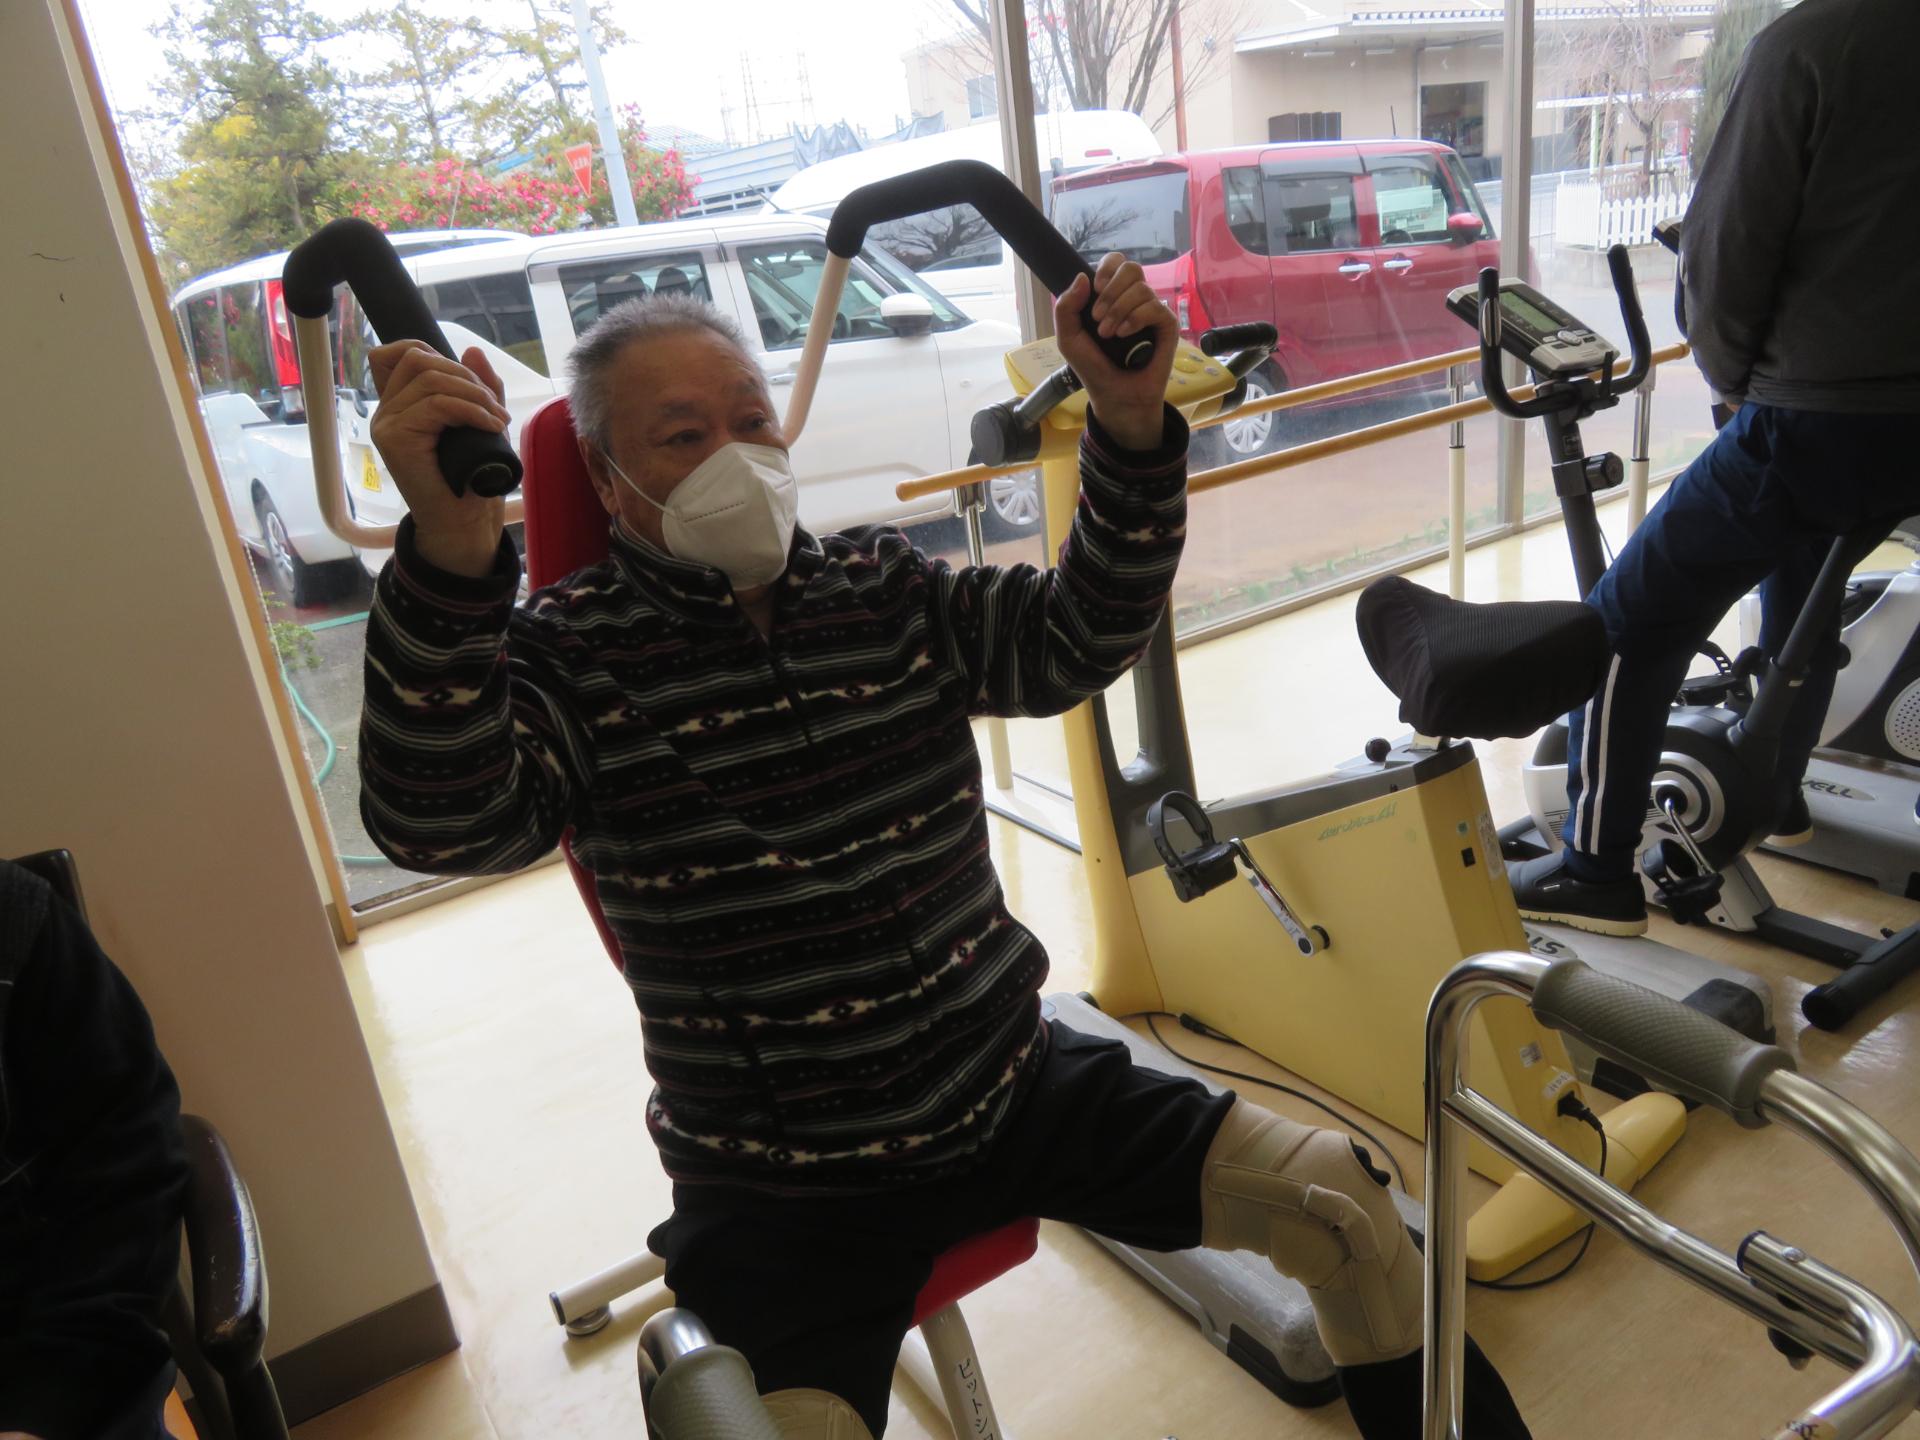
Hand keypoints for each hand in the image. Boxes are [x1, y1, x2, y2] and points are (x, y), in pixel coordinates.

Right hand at [367, 340, 511, 577]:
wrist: (463, 524)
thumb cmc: (470, 480)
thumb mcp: (480, 423)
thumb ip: (478, 388)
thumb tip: (472, 350)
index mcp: (400, 404)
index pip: (403, 353)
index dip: (437, 353)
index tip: (473, 381)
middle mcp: (386, 411)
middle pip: (419, 359)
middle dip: (466, 376)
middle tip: (494, 407)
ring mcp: (386, 424)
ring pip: (431, 380)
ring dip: (475, 394)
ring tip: (498, 420)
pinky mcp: (395, 438)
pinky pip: (436, 405)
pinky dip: (471, 410)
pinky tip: (491, 426)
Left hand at [1053, 253, 1179, 451]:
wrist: (1115, 396)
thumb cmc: (1094, 368)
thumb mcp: (1068, 339)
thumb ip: (1066, 308)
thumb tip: (1083, 276)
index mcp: (1113, 296)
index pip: (1117, 263)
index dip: (1107, 268)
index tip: (1095, 290)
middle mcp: (1134, 300)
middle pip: (1131, 268)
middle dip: (1111, 291)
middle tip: (1097, 318)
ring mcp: (1152, 312)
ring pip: (1141, 288)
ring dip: (1119, 310)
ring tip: (1109, 334)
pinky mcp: (1167, 325)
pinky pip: (1155, 306)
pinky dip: (1135, 318)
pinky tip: (1124, 335)